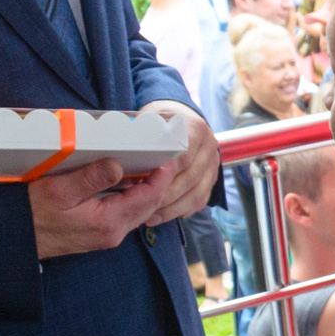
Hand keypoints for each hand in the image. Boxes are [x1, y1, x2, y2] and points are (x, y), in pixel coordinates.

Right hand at [29, 157, 169, 258]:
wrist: (14, 238)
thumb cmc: (31, 213)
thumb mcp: (58, 190)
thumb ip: (90, 178)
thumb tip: (118, 166)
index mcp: (108, 223)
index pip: (148, 198)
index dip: (162, 177)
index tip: (168, 158)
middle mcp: (112, 233)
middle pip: (149, 205)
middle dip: (159, 182)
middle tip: (162, 157)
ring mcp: (107, 235)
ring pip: (138, 210)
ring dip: (145, 189)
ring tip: (147, 165)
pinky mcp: (99, 233)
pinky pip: (125, 213)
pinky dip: (131, 196)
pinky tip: (126, 181)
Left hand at [140, 101, 218, 225]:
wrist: (180, 121)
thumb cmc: (159, 122)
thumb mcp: (149, 119)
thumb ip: (141, 132)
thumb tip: (121, 147)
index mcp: (195, 128)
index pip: (184, 154)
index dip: (167, 171)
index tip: (146, 183)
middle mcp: (209, 147)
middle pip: (190, 178)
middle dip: (166, 195)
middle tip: (143, 206)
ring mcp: (213, 165)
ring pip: (196, 194)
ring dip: (172, 209)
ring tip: (150, 217)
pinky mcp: (211, 180)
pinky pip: (199, 201)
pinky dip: (180, 211)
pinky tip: (162, 216)